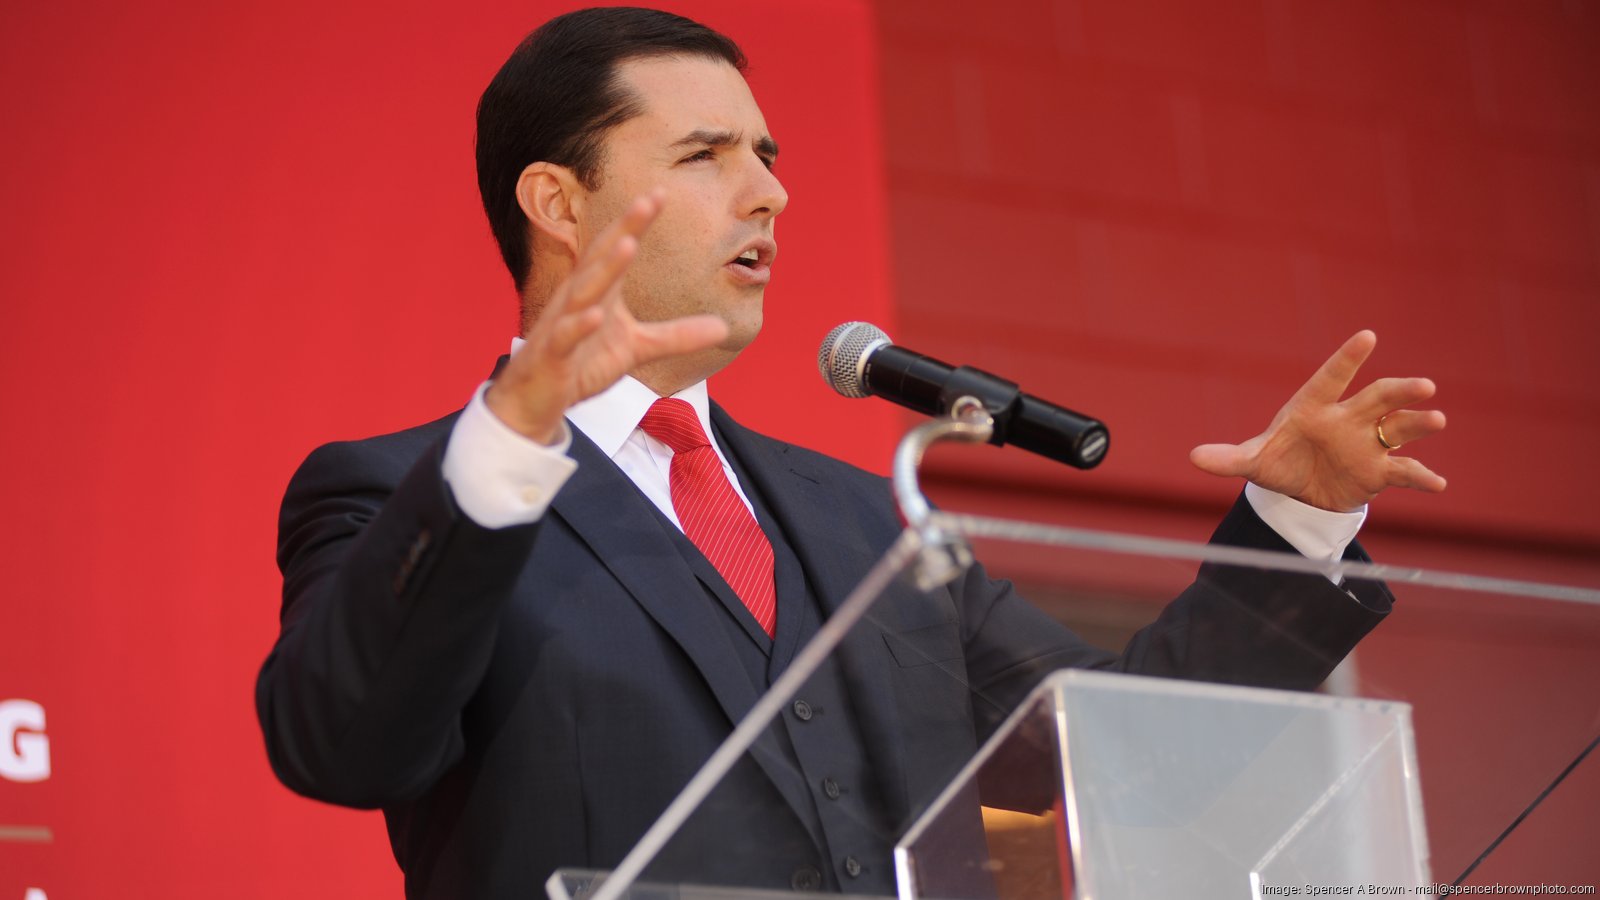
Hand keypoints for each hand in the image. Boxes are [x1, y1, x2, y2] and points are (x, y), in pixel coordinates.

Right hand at [485, 190, 728, 443]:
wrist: (536, 399)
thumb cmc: (582, 363)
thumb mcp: (636, 348)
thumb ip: (677, 336)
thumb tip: (724, 327)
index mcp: (598, 292)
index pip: (617, 248)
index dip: (636, 222)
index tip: (660, 192)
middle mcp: (577, 300)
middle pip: (600, 259)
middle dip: (622, 229)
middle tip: (646, 202)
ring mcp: (561, 325)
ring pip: (582, 292)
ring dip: (604, 268)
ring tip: (627, 243)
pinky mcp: (552, 355)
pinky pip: (564, 337)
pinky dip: (578, 326)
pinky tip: (596, 314)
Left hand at [1188, 330, 1446, 511]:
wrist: (1300, 492)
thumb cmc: (1279, 461)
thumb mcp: (1252, 462)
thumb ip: (1227, 458)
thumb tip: (1193, 457)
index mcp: (1315, 408)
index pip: (1332, 378)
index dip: (1348, 359)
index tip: (1368, 336)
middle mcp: (1348, 420)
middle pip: (1378, 398)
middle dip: (1401, 391)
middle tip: (1425, 385)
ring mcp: (1368, 444)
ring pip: (1399, 428)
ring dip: (1419, 423)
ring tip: (1437, 418)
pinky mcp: (1379, 472)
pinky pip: (1405, 471)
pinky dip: (1422, 476)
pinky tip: (1439, 484)